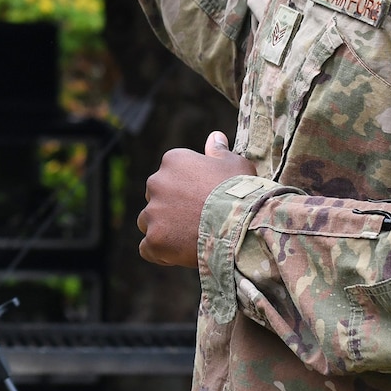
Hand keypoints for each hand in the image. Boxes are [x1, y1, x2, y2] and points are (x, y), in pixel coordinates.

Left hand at [138, 132, 251, 266]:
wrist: (242, 225)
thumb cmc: (241, 192)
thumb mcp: (235, 164)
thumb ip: (220, 151)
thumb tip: (215, 136)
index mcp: (173, 161)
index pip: (170, 175)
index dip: (186, 191)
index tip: (203, 201)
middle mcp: (156, 183)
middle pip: (156, 198)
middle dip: (171, 209)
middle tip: (197, 221)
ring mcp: (153, 212)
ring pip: (149, 222)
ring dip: (163, 230)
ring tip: (190, 239)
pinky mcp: (154, 239)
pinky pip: (148, 248)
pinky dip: (161, 253)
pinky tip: (180, 254)